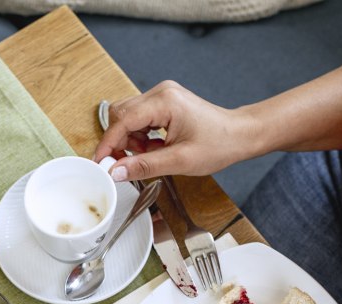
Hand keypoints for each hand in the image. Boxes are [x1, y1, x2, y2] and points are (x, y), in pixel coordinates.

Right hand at [94, 81, 257, 180]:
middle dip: (119, 141)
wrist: (240, 135)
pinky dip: (140, 135)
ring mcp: (162, 95)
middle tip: (125, 162)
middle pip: (121, 115)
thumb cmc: (219, 144)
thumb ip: (144, 166)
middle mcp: (161, 93)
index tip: (100, 162)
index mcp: (165, 102)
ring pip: (128, 116)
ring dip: (130, 139)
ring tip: (148, 154)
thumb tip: (116, 172)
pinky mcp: (164, 101)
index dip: (108, 143)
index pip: (123, 120)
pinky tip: (153, 147)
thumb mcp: (179, 161)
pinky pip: (139, 117)